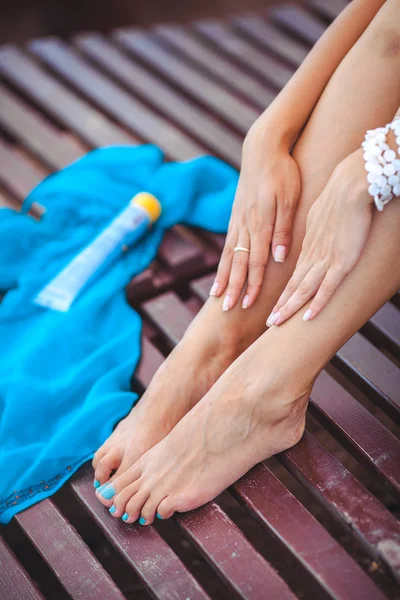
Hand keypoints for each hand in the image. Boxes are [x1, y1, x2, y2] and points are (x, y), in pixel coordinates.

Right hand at [210, 119, 300, 310]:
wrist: (263, 148)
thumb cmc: (282, 173)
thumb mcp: (290, 199)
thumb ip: (283, 229)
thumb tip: (278, 258)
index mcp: (259, 224)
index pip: (257, 261)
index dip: (253, 284)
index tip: (248, 304)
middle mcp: (245, 225)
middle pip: (238, 263)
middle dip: (233, 288)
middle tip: (226, 310)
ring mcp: (237, 221)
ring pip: (229, 255)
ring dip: (223, 278)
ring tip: (216, 296)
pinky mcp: (235, 216)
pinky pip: (227, 244)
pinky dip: (223, 261)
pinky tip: (221, 271)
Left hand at [267, 148, 373, 325]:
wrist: (349, 186)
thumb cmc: (337, 197)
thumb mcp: (319, 216)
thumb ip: (315, 231)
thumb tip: (315, 236)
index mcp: (307, 245)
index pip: (292, 274)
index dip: (282, 291)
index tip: (273, 305)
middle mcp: (312, 255)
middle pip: (292, 286)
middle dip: (280, 305)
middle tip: (268, 323)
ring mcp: (325, 259)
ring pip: (303, 289)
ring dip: (290, 308)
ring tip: (277, 324)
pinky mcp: (341, 261)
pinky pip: (327, 287)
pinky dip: (317, 303)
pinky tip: (308, 317)